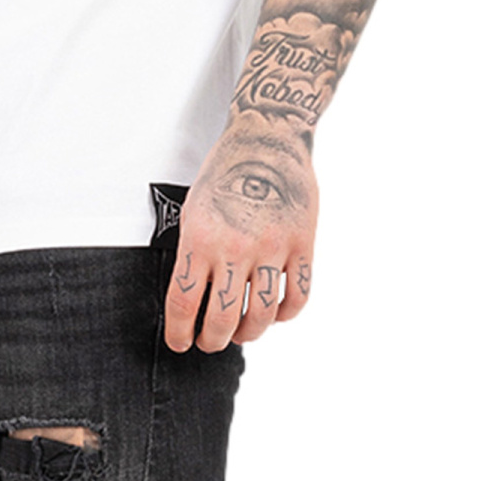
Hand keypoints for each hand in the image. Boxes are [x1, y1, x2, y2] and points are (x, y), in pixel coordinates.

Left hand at [162, 127, 316, 352]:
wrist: (267, 138)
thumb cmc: (225, 172)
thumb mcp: (193, 209)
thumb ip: (194, 253)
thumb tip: (193, 298)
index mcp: (201, 237)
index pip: (184, 303)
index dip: (179, 332)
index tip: (180, 342)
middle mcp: (236, 246)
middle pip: (222, 318)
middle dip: (212, 340)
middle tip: (210, 342)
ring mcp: (272, 247)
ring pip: (262, 314)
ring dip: (249, 333)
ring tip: (241, 333)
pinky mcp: (302, 244)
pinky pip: (297, 296)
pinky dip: (286, 314)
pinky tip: (275, 313)